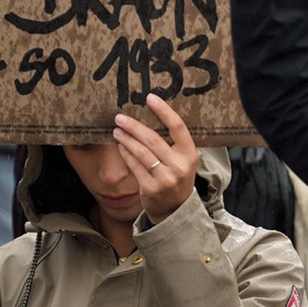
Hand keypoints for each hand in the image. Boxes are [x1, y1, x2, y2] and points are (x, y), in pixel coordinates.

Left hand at [112, 93, 197, 223]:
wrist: (176, 209)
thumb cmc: (177, 177)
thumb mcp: (183, 159)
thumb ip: (172, 143)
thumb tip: (151, 117)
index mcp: (190, 153)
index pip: (177, 126)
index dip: (164, 110)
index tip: (150, 98)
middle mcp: (179, 165)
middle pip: (153, 139)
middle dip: (134, 126)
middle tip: (120, 117)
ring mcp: (165, 178)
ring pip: (141, 153)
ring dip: (126, 139)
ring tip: (116, 131)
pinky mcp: (150, 188)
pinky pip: (135, 167)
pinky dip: (126, 154)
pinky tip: (120, 146)